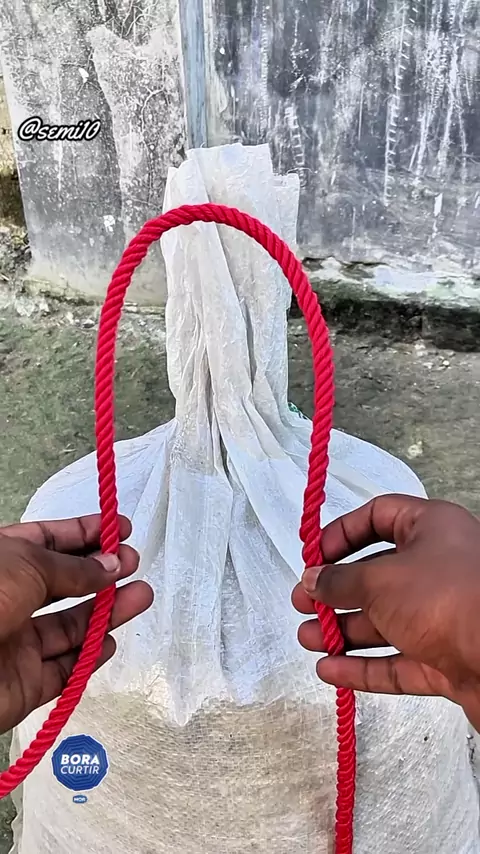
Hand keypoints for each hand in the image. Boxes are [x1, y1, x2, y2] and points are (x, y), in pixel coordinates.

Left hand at [0, 514, 152, 732]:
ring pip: (71, 626)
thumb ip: (76, 568)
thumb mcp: (29, 565)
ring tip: (141, 595)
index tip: (119, 528)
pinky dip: (91, 656)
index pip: (48, 541)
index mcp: (2, 562)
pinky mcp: (24, 684)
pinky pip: (65, 669)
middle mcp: (9, 599)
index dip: (86, 533)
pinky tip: (111, 640)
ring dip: (109, 611)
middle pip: (64, 584)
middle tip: (133, 562)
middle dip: (102, 572)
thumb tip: (111, 565)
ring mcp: (16, 642)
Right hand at [292, 495, 479, 730]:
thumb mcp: (381, 580)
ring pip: (385, 621)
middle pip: (377, 575)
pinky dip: (362, 665)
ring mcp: (444, 615)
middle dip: (336, 591)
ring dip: (343, 630)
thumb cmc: (453, 600)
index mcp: (432, 529)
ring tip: (308, 638)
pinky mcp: (447, 657)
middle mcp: (439, 568)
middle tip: (304, 603)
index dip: (342, 534)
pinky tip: (330, 669)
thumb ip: (340, 580)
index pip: (379, 517)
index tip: (315, 556)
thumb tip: (314, 579)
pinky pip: (397, 660)